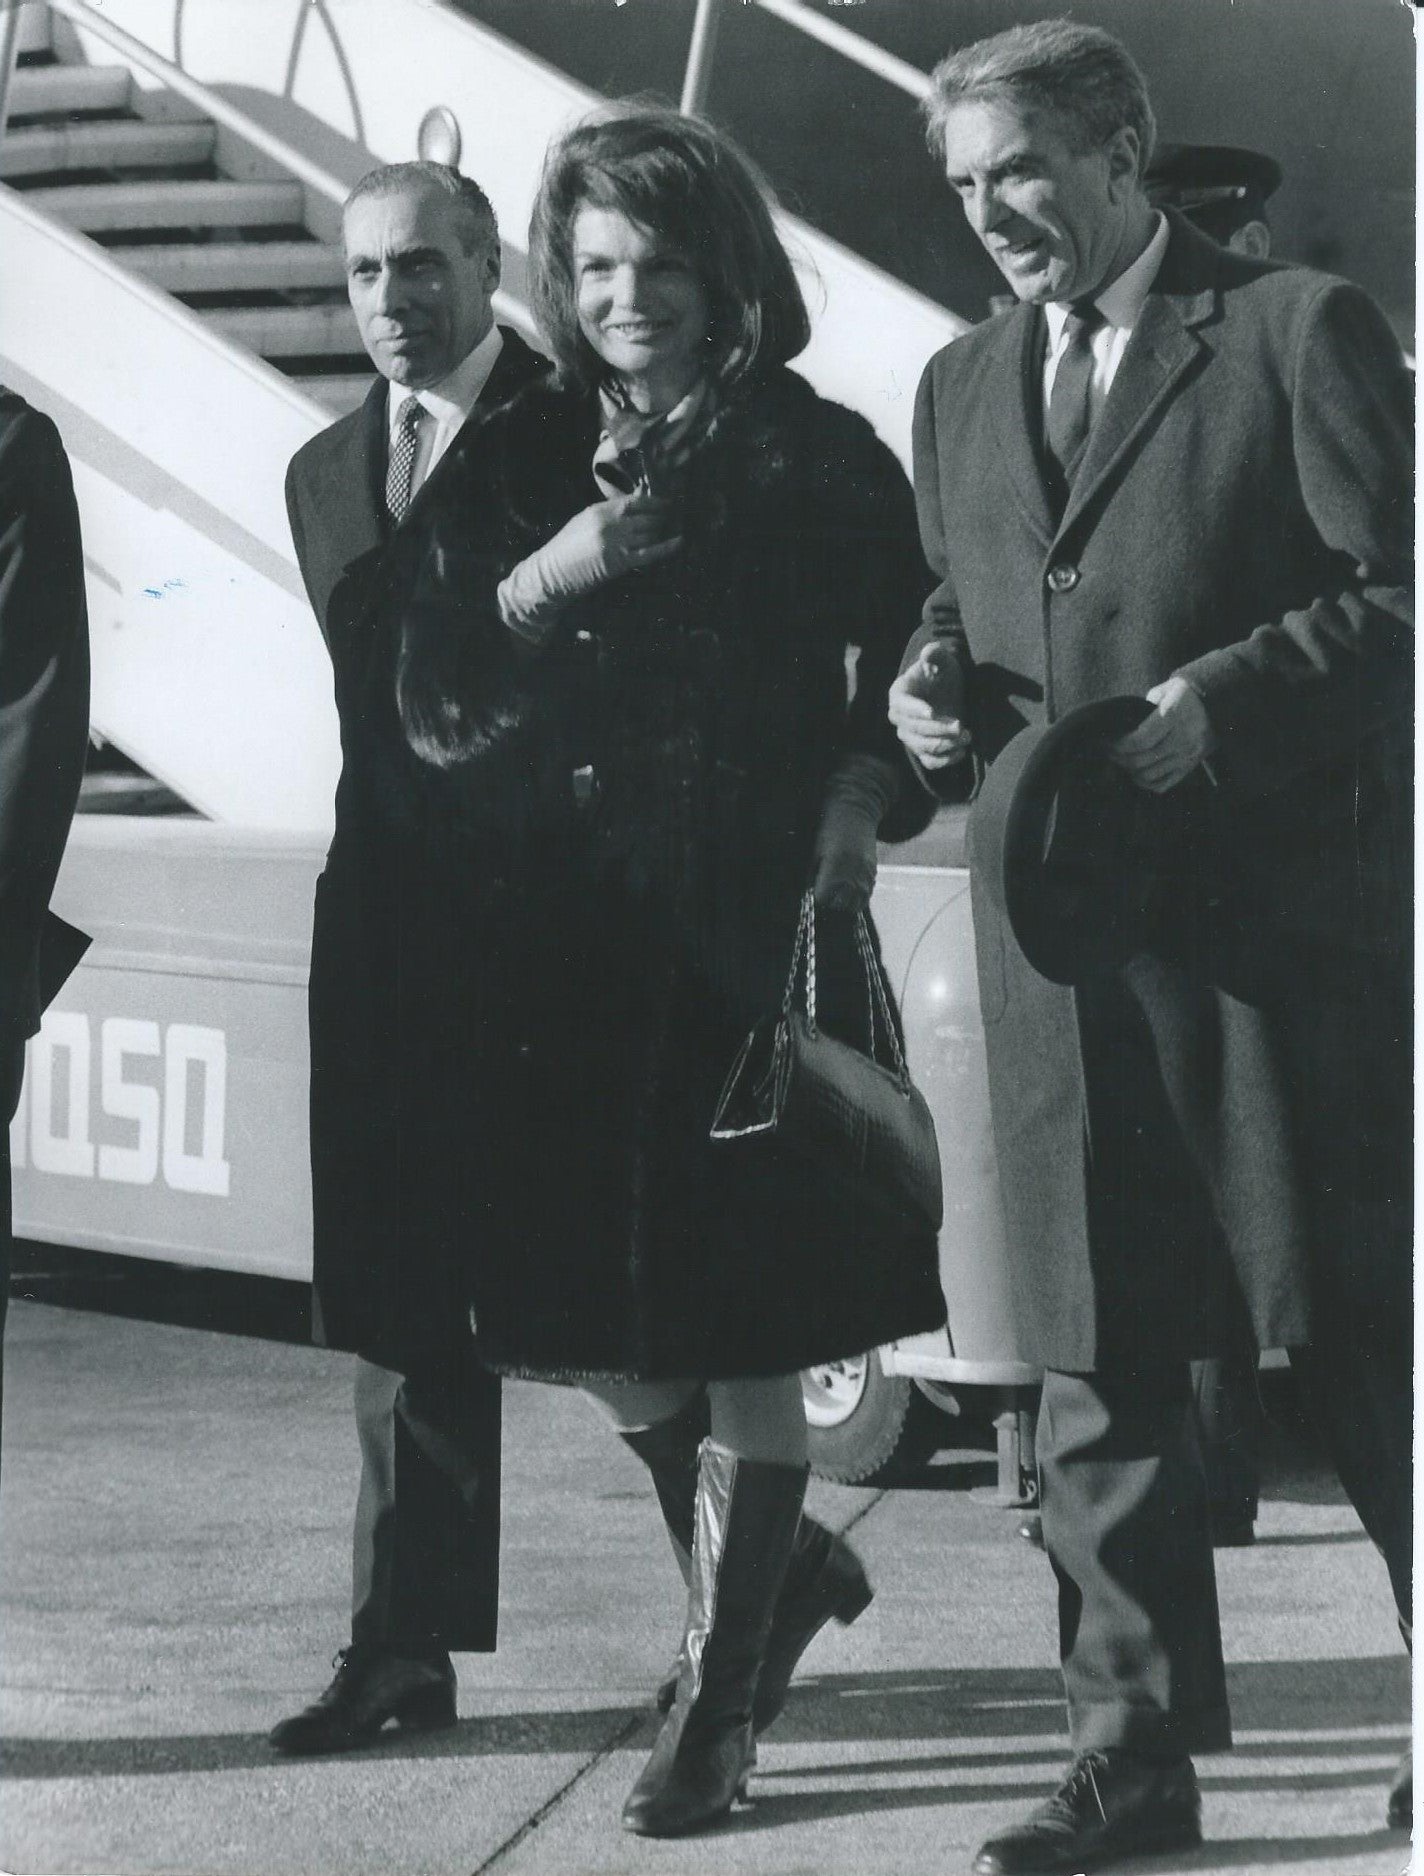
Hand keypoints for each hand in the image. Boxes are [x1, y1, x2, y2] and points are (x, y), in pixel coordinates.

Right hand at [499, 491, 681, 635]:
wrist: (553, 573)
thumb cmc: (567, 548)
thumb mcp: (585, 521)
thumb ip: (607, 513)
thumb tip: (633, 506)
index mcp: (600, 510)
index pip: (635, 501)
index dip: (655, 501)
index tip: (667, 502)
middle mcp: (610, 524)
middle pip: (646, 517)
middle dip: (663, 517)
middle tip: (675, 517)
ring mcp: (616, 543)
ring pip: (650, 532)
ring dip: (664, 530)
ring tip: (675, 528)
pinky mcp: (620, 563)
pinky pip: (650, 552)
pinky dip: (667, 546)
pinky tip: (680, 541)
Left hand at [813, 823, 876, 911]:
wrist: (855, 815)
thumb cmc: (830, 832)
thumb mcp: (816, 851)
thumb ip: (813, 875)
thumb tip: (809, 893)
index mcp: (835, 869)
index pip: (824, 899)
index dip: (818, 896)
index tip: (816, 889)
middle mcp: (853, 875)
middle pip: (840, 906)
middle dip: (830, 903)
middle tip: (826, 892)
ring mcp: (865, 876)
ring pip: (855, 905)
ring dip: (844, 903)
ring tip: (837, 892)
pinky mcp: (873, 874)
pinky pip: (865, 897)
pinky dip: (856, 897)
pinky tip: (848, 887)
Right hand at [888, 644, 971, 770]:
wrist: (947, 692)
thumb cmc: (941, 673)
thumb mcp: (942, 661)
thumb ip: (935, 655)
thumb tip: (929, 651)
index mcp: (899, 694)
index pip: (902, 705)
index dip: (915, 710)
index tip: (932, 712)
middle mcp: (899, 718)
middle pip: (913, 730)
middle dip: (937, 729)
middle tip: (960, 724)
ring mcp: (909, 736)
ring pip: (922, 747)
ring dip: (945, 745)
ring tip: (967, 735)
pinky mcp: (922, 749)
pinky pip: (929, 761)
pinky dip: (945, 760)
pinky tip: (963, 751)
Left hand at [1108, 674, 1216, 791]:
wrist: (1218, 702)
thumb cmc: (1184, 694)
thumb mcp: (1164, 690)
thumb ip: (1144, 706)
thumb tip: (1124, 724)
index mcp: (1174, 715)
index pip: (1140, 741)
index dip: (1120, 745)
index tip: (1109, 741)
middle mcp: (1183, 737)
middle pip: (1142, 760)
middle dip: (1120, 758)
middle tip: (1110, 752)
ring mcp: (1188, 755)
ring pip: (1150, 775)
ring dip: (1131, 771)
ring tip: (1122, 761)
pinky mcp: (1191, 766)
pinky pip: (1163, 784)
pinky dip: (1146, 783)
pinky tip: (1137, 774)